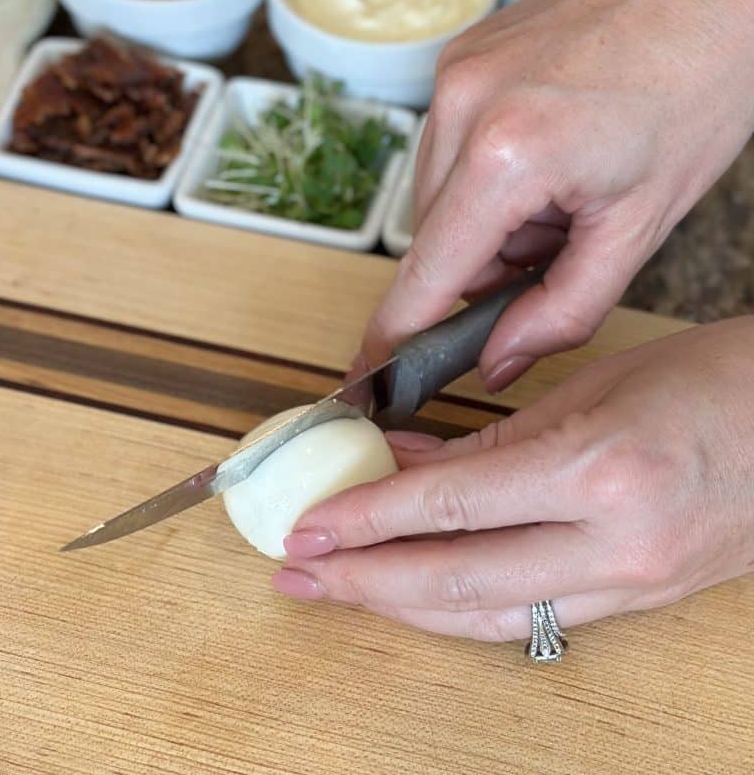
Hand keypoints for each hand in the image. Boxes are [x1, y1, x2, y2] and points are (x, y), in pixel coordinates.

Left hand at [273, 319, 753, 640]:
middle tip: (298, 572)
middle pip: (459, 582)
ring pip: (489, 618)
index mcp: (598, 470)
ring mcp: (632, 586)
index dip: (368, 518)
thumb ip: (486, 438)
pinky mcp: (640, 605)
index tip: (309, 525)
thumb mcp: (586, 390)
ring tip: (337, 592)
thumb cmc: (706, 383)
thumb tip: (399, 462)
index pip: (452, 506)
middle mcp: (614, 544)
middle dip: (365, 580)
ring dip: (401, 607)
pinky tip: (413, 593)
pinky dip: (462, 609)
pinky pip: (533, 620)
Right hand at [358, 0, 753, 390]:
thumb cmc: (699, 85)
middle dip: (487, 263)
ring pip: (439, 195)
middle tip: (564, 233)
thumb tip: (498, 359)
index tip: (368, 378)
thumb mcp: (642, 223)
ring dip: (489, 214)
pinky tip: (546, 144)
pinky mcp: (456, 58)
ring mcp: (451, 75)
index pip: (428, 276)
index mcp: (508, 155)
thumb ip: (563, 309)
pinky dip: (487, 170)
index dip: (396, 338)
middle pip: (435, 239)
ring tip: (565, 178)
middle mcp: (460, 107)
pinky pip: (447, 147)